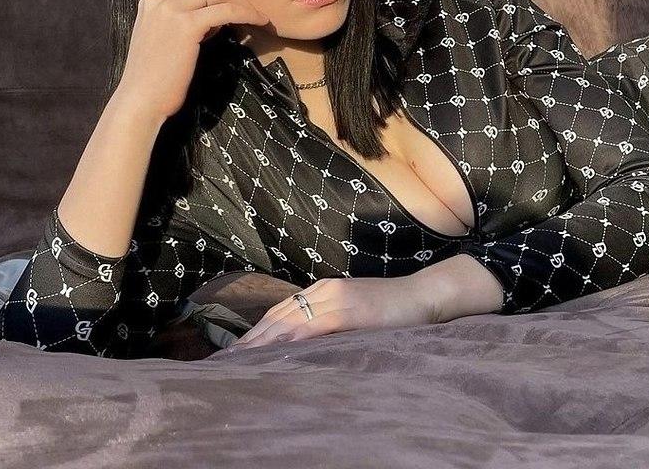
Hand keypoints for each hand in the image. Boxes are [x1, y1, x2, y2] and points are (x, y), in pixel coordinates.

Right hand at [118, 0, 268, 122]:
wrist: (140, 100)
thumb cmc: (157, 74)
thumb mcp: (166, 36)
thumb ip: (184, 15)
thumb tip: (209, 9)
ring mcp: (171, 7)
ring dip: (244, 1)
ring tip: (261, 14)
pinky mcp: (186, 24)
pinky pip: (225, 10)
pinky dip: (245, 14)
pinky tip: (259, 21)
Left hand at [220, 275, 438, 350]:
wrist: (421, 296)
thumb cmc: (390, 308)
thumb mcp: (353, 312)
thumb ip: (329, 322)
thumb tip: (303, 343)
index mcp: (322, 290)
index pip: (280, 311)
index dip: (256, 330)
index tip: (236, 349)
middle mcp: (324, 290)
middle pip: (278, 315)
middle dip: (251, 338)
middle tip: (226, 358)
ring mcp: (336, 298)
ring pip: (290, 319)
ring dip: (263, 339)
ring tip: (241, 358)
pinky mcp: (350, 311)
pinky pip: (316, 325)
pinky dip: (294, 337)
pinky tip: (278, 349)